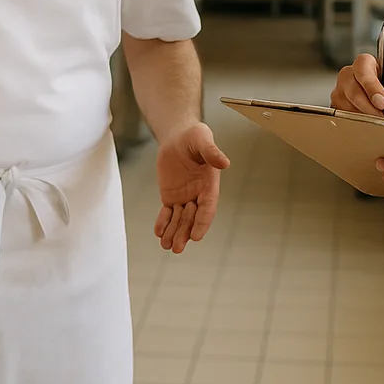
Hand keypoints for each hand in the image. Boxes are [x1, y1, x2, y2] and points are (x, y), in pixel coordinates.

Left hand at [154, 122, 229, 253]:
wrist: (178, 136)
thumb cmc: (194, 136)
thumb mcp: (202, 140)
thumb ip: (211, 152)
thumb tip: (224, 163)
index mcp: (209, 185)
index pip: (207, 208)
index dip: (202, 223)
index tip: (196, 236)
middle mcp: (198, 194)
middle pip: (192, 218)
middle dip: (185, 233)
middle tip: (177, 247)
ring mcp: (184, 197)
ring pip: (179, 219)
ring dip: (174, 233)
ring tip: (167, 246)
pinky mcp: (171, 196)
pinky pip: (167, 213)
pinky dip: (163, 223)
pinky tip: (159, 233)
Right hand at [330, 53, 383, 130]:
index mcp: (370, 65)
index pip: (362, 66)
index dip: (371, 84)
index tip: (382, 102)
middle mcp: (351, 75)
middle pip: (350, 86)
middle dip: (368, 106)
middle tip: (383, 117)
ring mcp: (342, 92)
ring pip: (344, 103)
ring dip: (363, 116)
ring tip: (380, 121)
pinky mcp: (337, 107)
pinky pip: (341, 116)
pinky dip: (356, 123)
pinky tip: (368, 123)